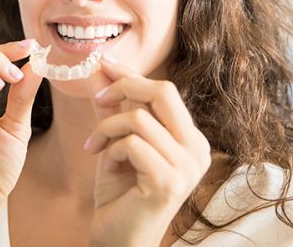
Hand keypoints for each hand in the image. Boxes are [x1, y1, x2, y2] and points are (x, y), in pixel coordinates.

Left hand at [85, 56, 212, 245]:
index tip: (103, 63)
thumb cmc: (120, 196)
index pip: (165, 92)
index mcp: (191, 140)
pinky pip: (132, 144)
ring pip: (139, 118)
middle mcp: (197, 150)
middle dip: (124, 87)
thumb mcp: (116, 144)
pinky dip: (110, 149)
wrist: (118, 241)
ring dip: (106, 128)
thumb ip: (115, 109)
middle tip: (97, 96)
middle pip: (163, 92)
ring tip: (94, 147)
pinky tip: (105, 165)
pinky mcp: (168, 181)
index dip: (132, 75)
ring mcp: (187, 167)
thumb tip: (103, 68)